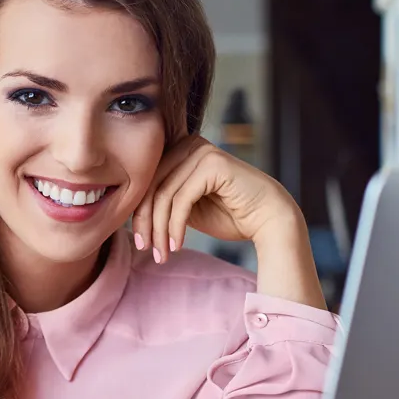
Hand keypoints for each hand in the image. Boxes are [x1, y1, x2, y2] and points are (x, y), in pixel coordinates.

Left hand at [131, 135, 300, 260]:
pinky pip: (181, 199)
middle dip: (145, 223)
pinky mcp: (212, 164)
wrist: (268, 220)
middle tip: (146, 250)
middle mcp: (189, 144)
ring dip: (160, 230)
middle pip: (151, 186)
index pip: (146, 180)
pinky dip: (175, 226)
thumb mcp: (186, 208)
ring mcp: (202, 151)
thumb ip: (164, 202)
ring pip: (164, 195)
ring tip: (161, 254)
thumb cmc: (229, 215)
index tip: (140, 243)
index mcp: (180, 150)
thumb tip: (129, 214)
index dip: (138, 212)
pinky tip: (177, 245)